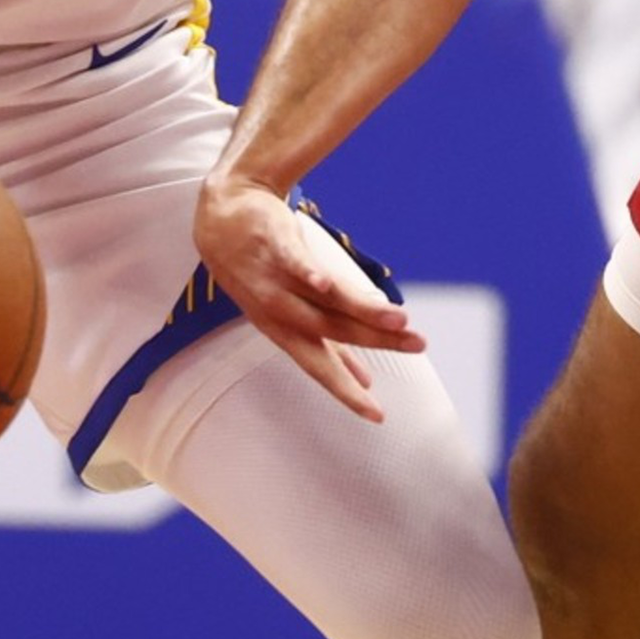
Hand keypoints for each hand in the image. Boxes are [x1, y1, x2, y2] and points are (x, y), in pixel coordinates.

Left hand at [191, 173, 422, 418]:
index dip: (347, 392)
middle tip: (418, 343)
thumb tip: (363, 380)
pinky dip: (308, 274)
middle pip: (335, 331)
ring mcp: (276, 279)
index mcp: (287, 333)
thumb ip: (329, 348)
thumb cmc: (265, 276)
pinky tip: (326, 283)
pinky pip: (293, 262)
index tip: (378, 416)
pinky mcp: (274, 244)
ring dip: (361, 311)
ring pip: (325, 300)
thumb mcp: (295, 317)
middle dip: (377, 340)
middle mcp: (280, 312)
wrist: (221, 222)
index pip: (321, 368)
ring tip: (399, 319)